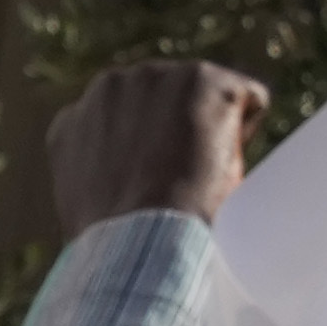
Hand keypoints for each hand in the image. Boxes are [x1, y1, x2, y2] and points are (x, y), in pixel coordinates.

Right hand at [47, 55, 271, 235]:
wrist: (136, 242)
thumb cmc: (115, 248)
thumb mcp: (87, 207)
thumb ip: (104, 174)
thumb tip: (134, 184)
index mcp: (75, 120)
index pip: (123, 120)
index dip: (147, 153)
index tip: (156, 185)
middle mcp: (109, 87)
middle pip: (167, 100)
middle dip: (180, 131)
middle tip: (184, 184)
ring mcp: (156, 77)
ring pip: (207, 97)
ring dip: (211, 130)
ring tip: (199, 178)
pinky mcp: (203, 79)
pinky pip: (251, 100)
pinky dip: (247, 133)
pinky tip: (222, 166)